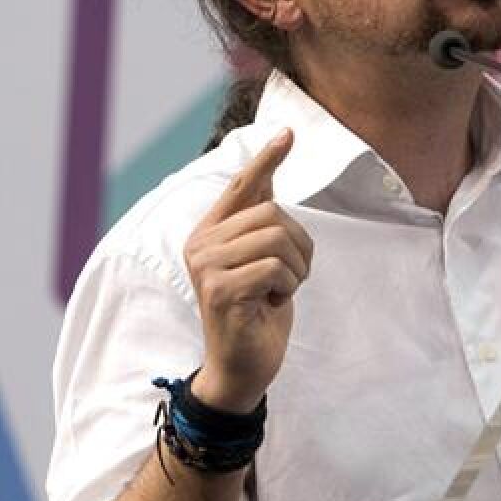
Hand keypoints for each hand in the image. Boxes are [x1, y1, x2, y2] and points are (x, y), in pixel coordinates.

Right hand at [184, 129, 312, 413]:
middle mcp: (201, 244)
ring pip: (277, 237)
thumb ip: (257, 220)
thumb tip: (267, 173)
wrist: (243, 367)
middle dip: (299, 245)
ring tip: (280, 290)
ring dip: (295, 268)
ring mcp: (207, 266)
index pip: (242, 185)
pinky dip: (286, 286)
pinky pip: (275, 267)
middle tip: (290, 277)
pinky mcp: (219, 289)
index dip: (266, 159)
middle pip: (272, 212)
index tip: (288, 134)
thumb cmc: (256, 312)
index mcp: (210, 232)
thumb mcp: (261, 260)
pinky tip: (271, 303)